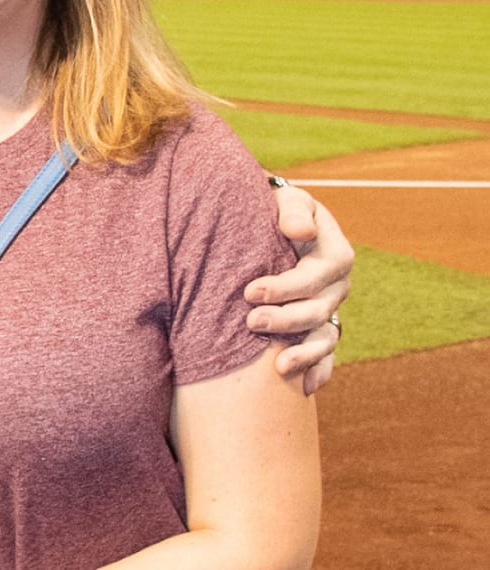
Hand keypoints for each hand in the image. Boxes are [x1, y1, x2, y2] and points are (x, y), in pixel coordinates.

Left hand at [245, 184, 353, 394]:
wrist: (272, 223)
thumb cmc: (277, 208)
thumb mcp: (288, 201)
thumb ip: (293, 211)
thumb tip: (299, 231)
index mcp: (335, 254)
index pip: (314, 276)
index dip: (285, 287)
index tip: (250, 291)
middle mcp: (337, 285)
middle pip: (318, 309)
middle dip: (286, 320)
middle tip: (250, 322)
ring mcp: (331, 308)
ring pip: (325, 337)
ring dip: (304, 353)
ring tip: (278, 367)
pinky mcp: (320, 324)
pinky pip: (326, 352)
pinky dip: (320, 370)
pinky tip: (307, 388)